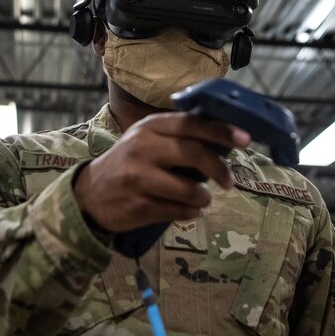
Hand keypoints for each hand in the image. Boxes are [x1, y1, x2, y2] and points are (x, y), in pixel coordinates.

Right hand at [73, 112, 250, 232]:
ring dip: (204, 197)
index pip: (191, 124)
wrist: (90, 194)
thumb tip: (226, 137)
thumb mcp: (148, 139)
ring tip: (202, 197)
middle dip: (219, 168)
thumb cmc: (129, 162)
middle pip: (193, 153)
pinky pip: (179, 211)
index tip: (245, 139)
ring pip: (189, 189)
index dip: (221, 131)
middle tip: (229, 181)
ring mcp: (138, 178)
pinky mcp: (138, 206)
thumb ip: (179, 135)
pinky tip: (186, 208)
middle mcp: (142, 148)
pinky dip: (190, 211)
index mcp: (150, 127)